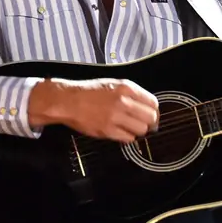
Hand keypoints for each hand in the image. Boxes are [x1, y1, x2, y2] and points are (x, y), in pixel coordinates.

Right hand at [29, 78, 159, 142]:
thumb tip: (147, 106)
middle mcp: (123, 101)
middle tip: (142, 123)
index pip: (153, 102)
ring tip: (129, 127)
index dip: (153, 110)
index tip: (150, 114)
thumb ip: (131, 94)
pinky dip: (127, 137)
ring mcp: (115, 117)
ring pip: (141, 130)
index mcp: (126, 88)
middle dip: (149, 122)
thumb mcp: (114, 84)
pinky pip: (128, 138)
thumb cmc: (89, 92)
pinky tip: (120, 131)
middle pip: (150, 117)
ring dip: (137, 130)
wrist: (68, 100)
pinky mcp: (107, 130)